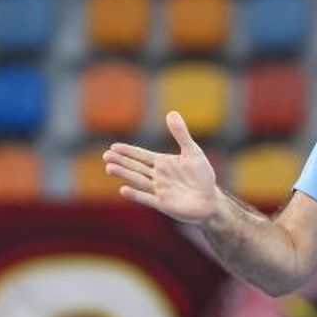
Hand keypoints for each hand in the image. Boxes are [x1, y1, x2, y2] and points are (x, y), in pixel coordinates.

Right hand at [103, 110, 219, 224]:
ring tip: (109, 168)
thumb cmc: (202, 176)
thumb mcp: (193, 152)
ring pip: (138, 180)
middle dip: (121, 161)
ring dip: (125, 174)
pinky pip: (147, 198)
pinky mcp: (163, 204)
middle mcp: (158, 176)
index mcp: (163, 163)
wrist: (210, 200)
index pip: (142, 155)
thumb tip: (171, 113)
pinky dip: (136, 195)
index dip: (128, 151)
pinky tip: (123, 189)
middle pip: (136, 167)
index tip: (113, 146)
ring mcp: (159, 190)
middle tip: (106, 155)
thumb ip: (181, 134)